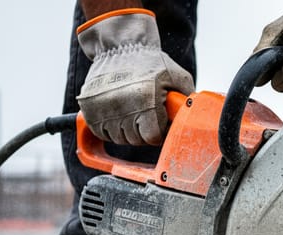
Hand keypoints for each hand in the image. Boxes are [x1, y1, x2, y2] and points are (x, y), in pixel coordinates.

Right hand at [76, 9, 193, 145]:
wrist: (120, 45)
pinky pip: (101, 132)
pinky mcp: (88, 106)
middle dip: (144, 132)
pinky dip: (110, 128)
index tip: (159, 125)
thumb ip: (187, 99)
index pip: (152, 137)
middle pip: (135, 140)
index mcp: (145, 99)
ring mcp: (102, 106)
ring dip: (127, 131)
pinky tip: (118, 114)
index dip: (158, 133)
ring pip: (118, 138)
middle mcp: (121, 105)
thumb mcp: (177, 76)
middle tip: (146, 116)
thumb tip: (194, 119)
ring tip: (132, 112)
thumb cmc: (150, 62)